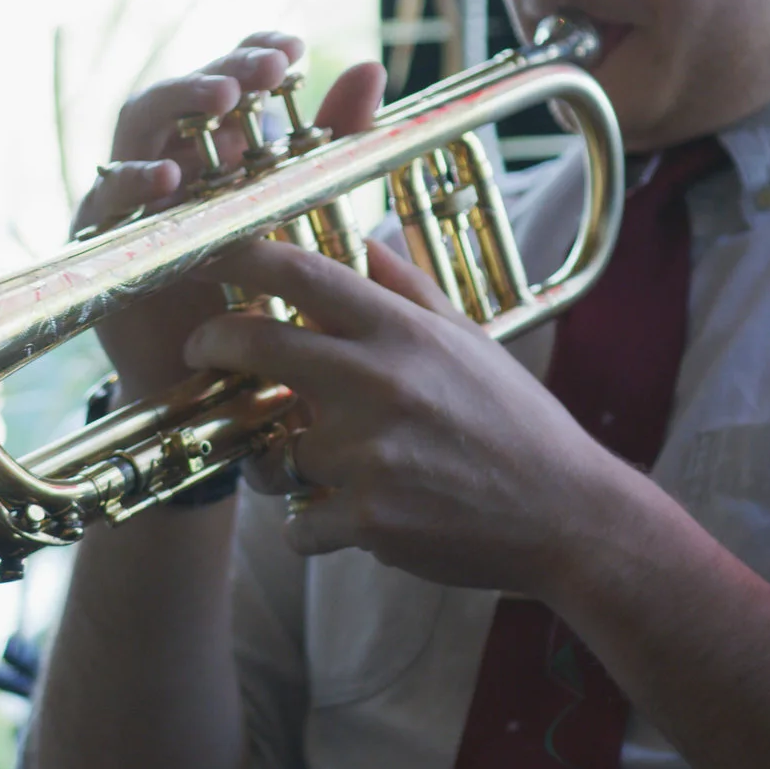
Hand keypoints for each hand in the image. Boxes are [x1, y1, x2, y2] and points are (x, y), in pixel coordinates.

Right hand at [78, 34, 384, 399]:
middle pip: (179, 94)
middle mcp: (169, 159)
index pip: (226, 78)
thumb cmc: (259, 291)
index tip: (293, 49)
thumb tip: (372, 69)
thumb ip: (334, 142)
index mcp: (214, 145)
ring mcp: (131, 196)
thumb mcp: (306, 209)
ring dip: (178, 105)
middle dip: (221, 73)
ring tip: (224, 101)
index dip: (250, 53)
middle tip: (264, 72)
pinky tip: (170, 177)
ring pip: (138, 127)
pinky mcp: (103, 240)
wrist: (217, 380)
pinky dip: (134, 180)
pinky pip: (105, 199)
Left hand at [183, 239, 636, 596]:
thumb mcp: (471, 342)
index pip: (302, 275)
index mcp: (404, 334)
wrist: (567, 515)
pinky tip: (355, 521)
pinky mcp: (367, 518)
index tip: (211, 259)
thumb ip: (411, 290)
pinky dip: (315, 526)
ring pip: (279, 451)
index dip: (240, 258)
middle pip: (256, 346)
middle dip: (213, 343)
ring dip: (291, 463)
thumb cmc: (518, 425)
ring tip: (342, 472)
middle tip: (202, 348)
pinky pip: (299, 521)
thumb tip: (368, 242)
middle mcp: (379, 383)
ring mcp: (368, 453)